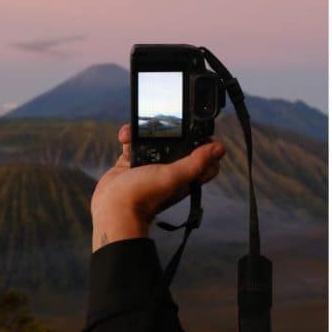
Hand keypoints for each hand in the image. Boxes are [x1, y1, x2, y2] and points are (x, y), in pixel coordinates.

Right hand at [91, 124, 225, 251]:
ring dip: (148, 132)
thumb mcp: (174, 176)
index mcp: (186, 175)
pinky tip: (126, 136)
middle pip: (180, 146)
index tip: (203, 134)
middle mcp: (170, 170)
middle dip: (175, 133)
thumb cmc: (144, 196)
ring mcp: (150, 166)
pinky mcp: (132, 164)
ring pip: (155, 142)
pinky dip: (130, 138)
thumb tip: (219, 148)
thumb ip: (196, 162)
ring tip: (141, 127)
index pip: (206, 160)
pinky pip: (134, 145)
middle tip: (169, 123)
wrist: (112, 208)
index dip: (208, 148)